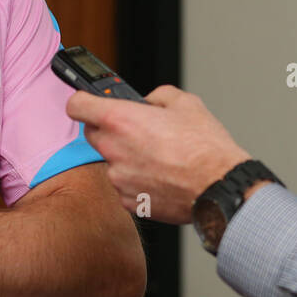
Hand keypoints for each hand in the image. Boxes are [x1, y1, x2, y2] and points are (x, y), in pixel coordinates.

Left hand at [66, 85, 248, 224]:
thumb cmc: (206, 148)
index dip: (83, 101)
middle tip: (137, 129)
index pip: (77, 105)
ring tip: (160, 157)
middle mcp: (114, 149)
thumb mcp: (186, 103)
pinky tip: (162, 175)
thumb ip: (158, 96)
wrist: (219, 188)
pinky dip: (138, 179)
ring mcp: (119, 178)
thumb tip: (150, 102)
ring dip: (127, 156)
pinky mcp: (129, 200)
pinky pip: (125, 184)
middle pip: (93, 133)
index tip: (90, 102)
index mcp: (121, 120)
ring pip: (112, 161)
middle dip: (110, 129)